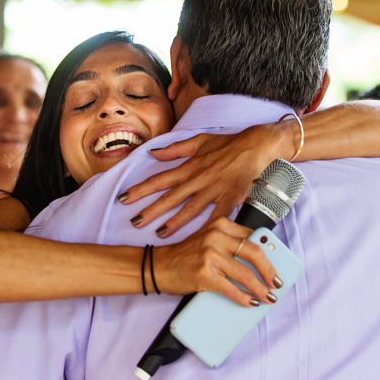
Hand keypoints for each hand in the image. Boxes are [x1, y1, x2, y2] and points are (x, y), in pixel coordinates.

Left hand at [119, 124, 283, 236]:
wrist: (255, 146)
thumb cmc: (227, 144)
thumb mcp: (198, 141)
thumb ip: (175, 149)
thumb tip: (153, 154)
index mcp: (189, 167)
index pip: (159, 180)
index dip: (140, 190)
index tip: (123, 198)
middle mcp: (198, 179)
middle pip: (170, 197)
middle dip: (150, 210)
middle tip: (134, 222)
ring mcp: (214, 189)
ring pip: (190, 208)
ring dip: (174, 221)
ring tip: (159, 233)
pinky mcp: (231, 198)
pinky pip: (218, 215)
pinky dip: (209, 226)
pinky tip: (200, 238)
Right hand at [153, 217, 281, 305]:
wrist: (158, 266)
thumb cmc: (184, 255)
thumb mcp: (207, 239)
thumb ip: (228, 242)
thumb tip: (257, 260)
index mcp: (219, 224)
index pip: (252, 237)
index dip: (268, 253)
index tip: (276, 265)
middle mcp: (216, 237)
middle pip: (254, 253)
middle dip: (270, 271)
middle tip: (277, 283)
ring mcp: (210, 255)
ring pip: (245, 274)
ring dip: (260, 289)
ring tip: (268, 297)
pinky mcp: (204, 274)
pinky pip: (231, 289)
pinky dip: (244, 298)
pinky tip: (250, 303)